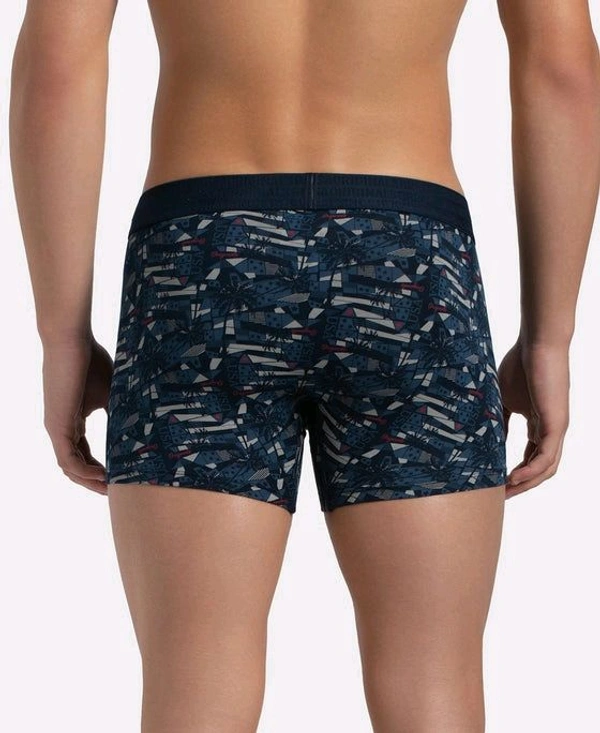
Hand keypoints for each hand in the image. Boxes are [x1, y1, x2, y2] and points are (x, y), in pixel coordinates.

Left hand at [42, 336, 113, 494]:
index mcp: (72, 420)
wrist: (71, 342)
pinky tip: (103, 476)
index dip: (100, 468)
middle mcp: (61, 428)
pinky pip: (68, 460)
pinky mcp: (57, 426)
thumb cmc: (89, 360)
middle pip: (75, 465)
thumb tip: (145, 424)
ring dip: (89, 481)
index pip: (83, 453)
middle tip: (115, 492)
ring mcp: (57, 428)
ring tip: (110, 490)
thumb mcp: (111, 392)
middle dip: (94, 481)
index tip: (119, 476)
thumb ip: (120, 412)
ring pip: (70, 467)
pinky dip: (84, 472)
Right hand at [498, 338, 569, 497]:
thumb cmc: (521, 365)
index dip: (515, 473)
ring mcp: (556, 428)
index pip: (530, 457)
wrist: (537, 344)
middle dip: (521, 485)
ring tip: (506, 492)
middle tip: (500, 496)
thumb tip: (489, 441)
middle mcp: (551, 430)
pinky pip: (546, 457)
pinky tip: (514, 478)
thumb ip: (499, 421)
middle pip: (540, 469)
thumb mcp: (503, 399)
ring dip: (526, 484)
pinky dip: (531, 471)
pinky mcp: (556, 424)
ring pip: (546, 468)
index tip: (495, 483)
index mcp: (539, 424)